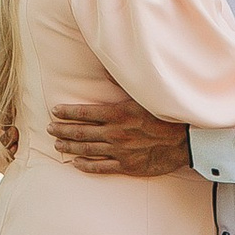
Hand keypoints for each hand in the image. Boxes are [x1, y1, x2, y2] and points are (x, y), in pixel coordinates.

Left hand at [49, 99, 194, 177]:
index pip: (84, 113)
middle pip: (80, 132)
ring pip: (87, 150)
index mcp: (117, 114)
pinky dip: (86, 166)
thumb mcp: (143, 95)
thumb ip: (122, 85)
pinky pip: (101, 167)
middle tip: (49, 129)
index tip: (54, 111)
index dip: (67, 112)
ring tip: (56, 145)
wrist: (184, 141)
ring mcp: (119, 151)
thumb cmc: (165, 115)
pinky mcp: (126, 166)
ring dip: (69, 147)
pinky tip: (76, 163)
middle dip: (62, 130)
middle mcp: (115, 133)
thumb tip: (108, 67)